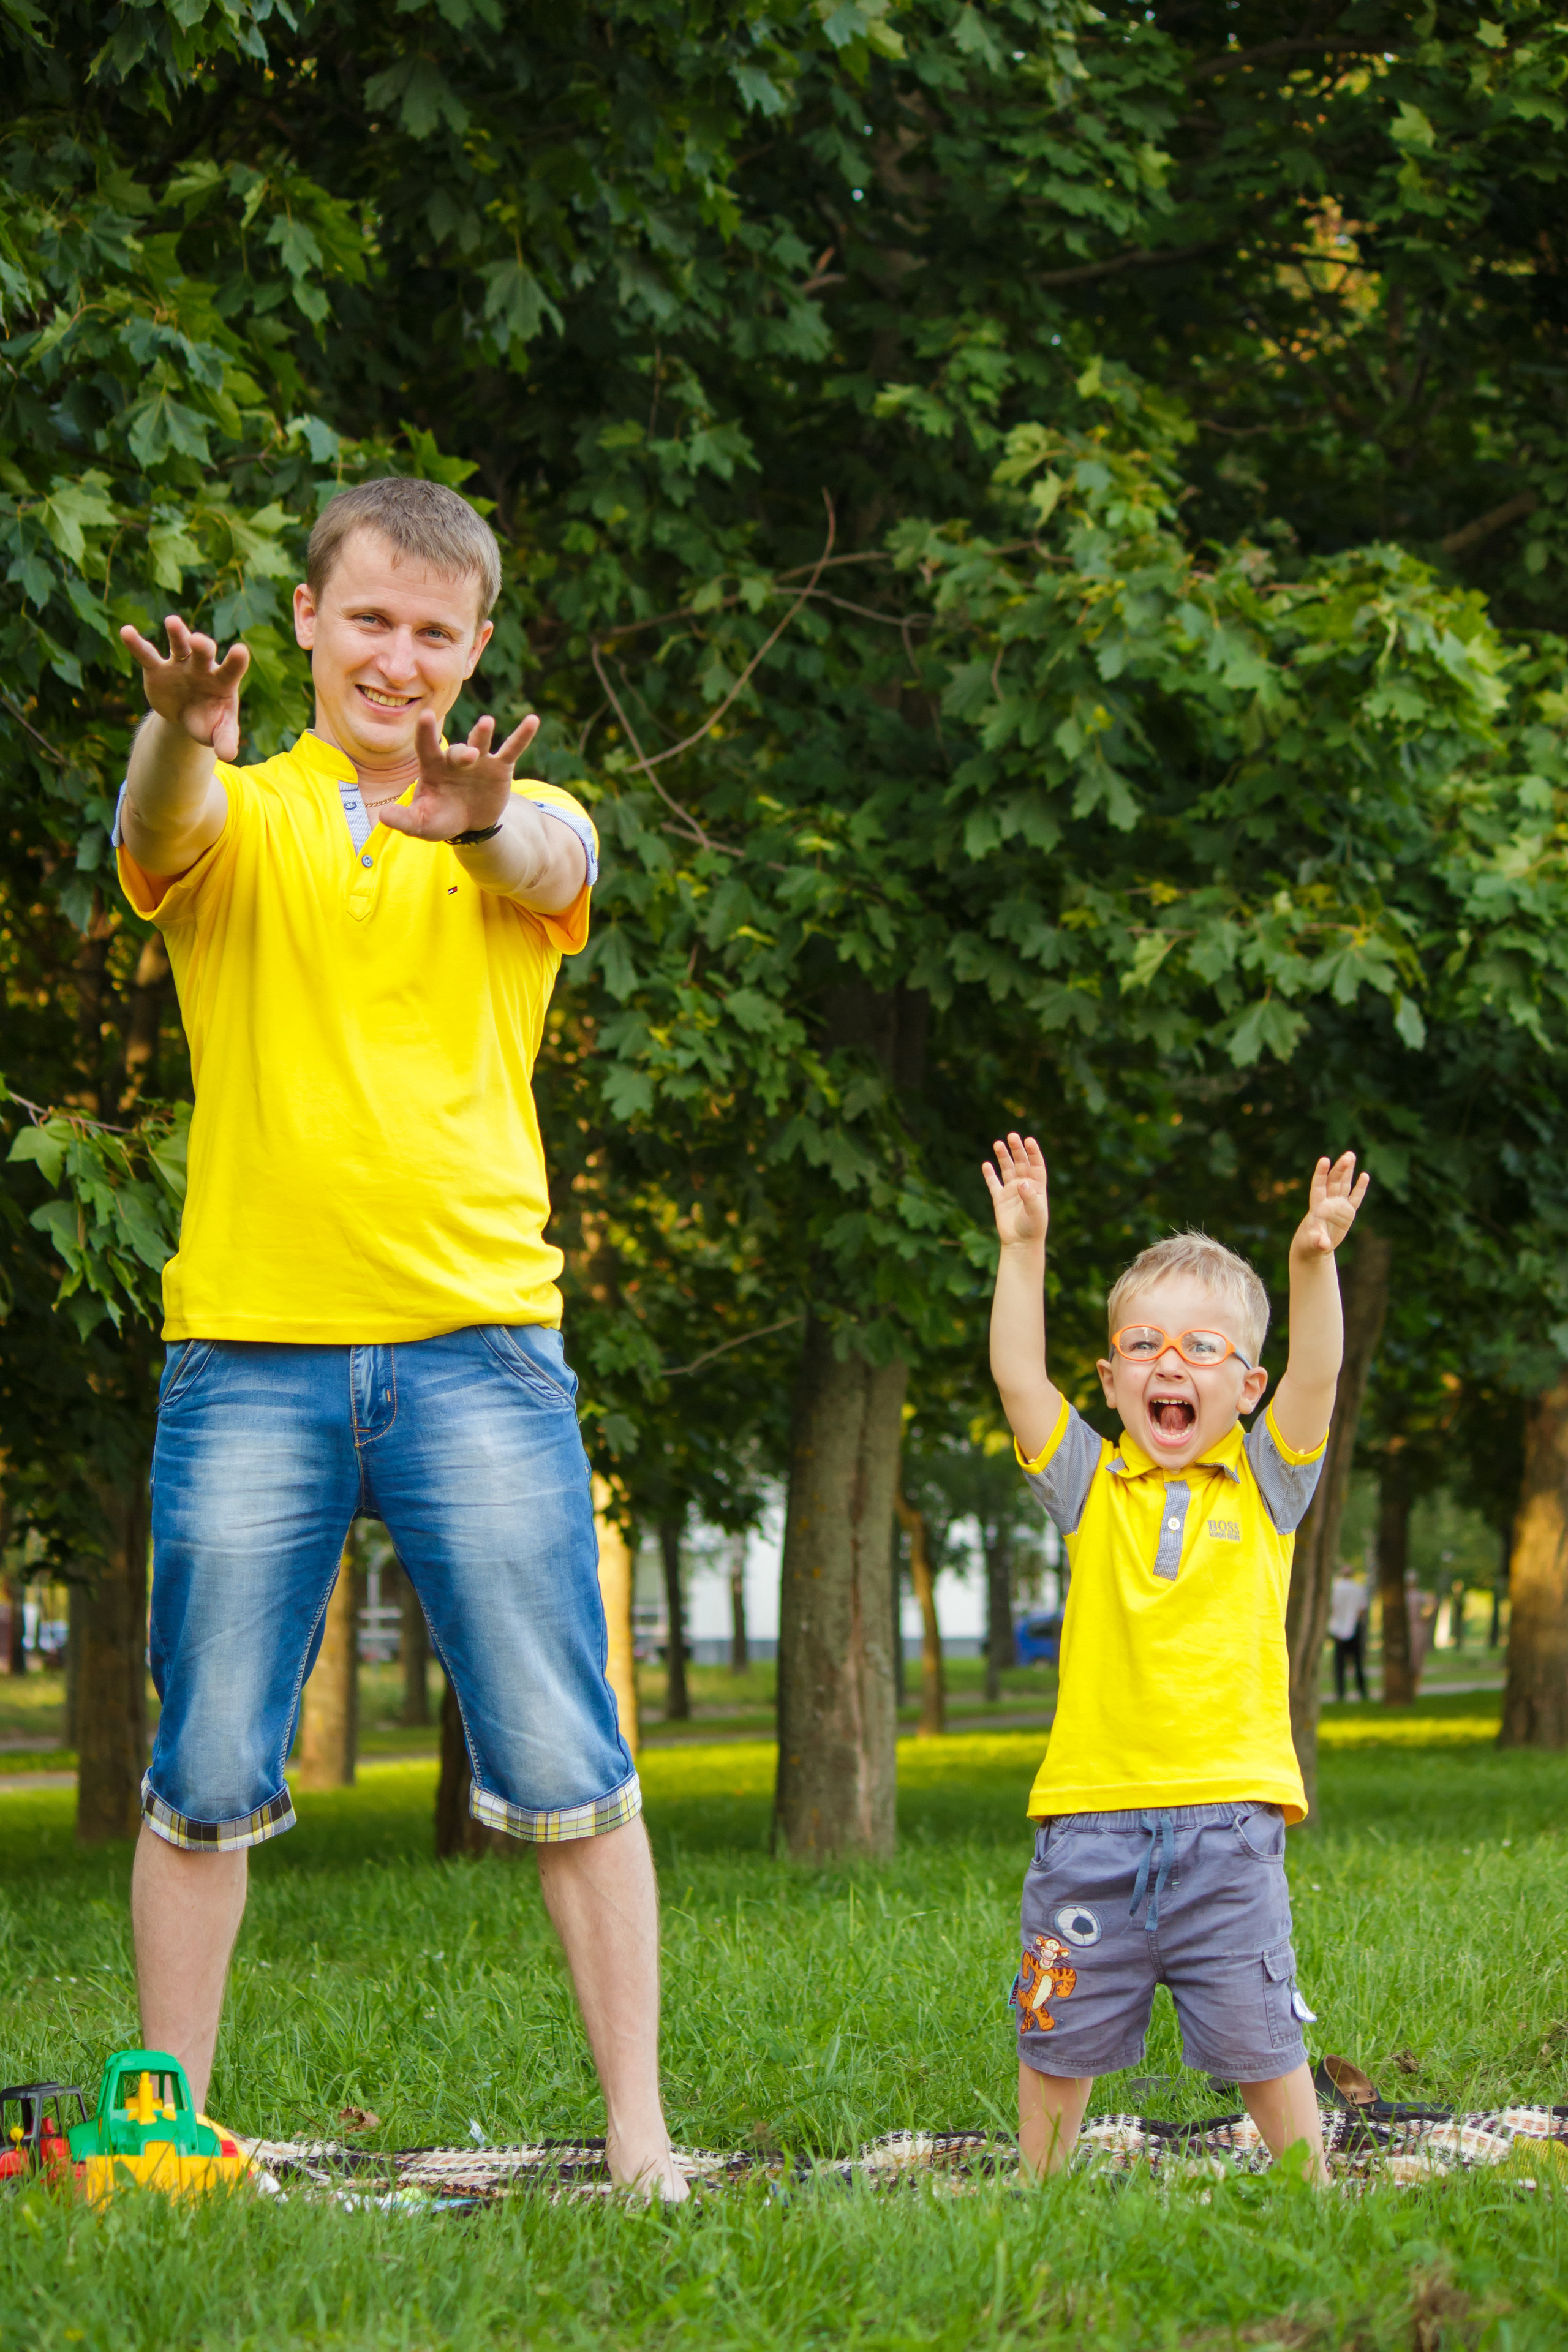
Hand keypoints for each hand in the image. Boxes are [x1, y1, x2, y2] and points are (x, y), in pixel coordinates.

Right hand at [120, 617, 249, 761]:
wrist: (187, 718)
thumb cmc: (210, 722)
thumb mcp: (219, 734)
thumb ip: (226, 741)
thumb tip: (228, 755)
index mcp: (223, 681)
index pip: (232, 669)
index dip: (236, 660)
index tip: (239, 651)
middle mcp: (203, 668)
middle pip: (204, 652)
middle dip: (202, 646)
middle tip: (199, 641)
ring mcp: (180, 665)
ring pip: (179, 645)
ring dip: (177, 633)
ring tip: (172, 622)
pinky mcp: (157, 669)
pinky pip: (146, 655)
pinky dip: (136, 644)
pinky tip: (126, 632)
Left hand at [377, 709, 540, 842]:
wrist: (469, 823)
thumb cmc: (440, 818)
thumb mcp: (421, 823)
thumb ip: (404, 820)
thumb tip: (383, 817)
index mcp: (432, 767)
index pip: (426, 746)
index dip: (426, 732)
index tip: (426, 716)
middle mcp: (454, 759)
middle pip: (456, 751)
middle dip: (462, 752)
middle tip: (468, 756)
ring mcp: (479, 760)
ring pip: (481, 742)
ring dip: (483, 733)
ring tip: (486, 723)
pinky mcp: (500, 766)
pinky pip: (512, 748)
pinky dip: (523, 735)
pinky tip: (534, 720)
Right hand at [983, 1132, 1048, 1248]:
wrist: (1021, 1243)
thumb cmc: (1033, 1228)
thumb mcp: (1035, 1213)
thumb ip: (1030, 1197)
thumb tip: (1023, 1183)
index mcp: (1038, 1187)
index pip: (1036, 1165)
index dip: (1033, 1152)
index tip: (1029, 1140)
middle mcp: (1025, 1185)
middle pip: (1021, 1163)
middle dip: (1017, 1149)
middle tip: (1012, 1136)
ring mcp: (1012, 1191)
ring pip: (1007, 1169)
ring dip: (1003, 1156)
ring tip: (998, 1143)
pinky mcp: (1000, 1199)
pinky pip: (993, 1183)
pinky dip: (990, 1174)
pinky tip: (986, 1164)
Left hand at [1291, 1152, 1369, 1259]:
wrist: (1315, 1248)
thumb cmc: (1309, 1244)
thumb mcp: (1312, 1244)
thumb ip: (1318, 1241)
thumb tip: (1324, 1243)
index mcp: (1317, 1206)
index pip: (1319, 1185)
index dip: (1321, 1172)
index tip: (1324, 1160)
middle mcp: (1328, 1202)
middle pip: (1334, 1181)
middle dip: (1340, 1168)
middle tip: (1348, 1155)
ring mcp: (1338, 1205)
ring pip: (1344, 1184)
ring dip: (1347, 1171)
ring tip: (1351, 1155)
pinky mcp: (1348, 1212)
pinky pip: (1355, 1198)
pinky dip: (1360, 1187)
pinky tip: (1364, 1175)